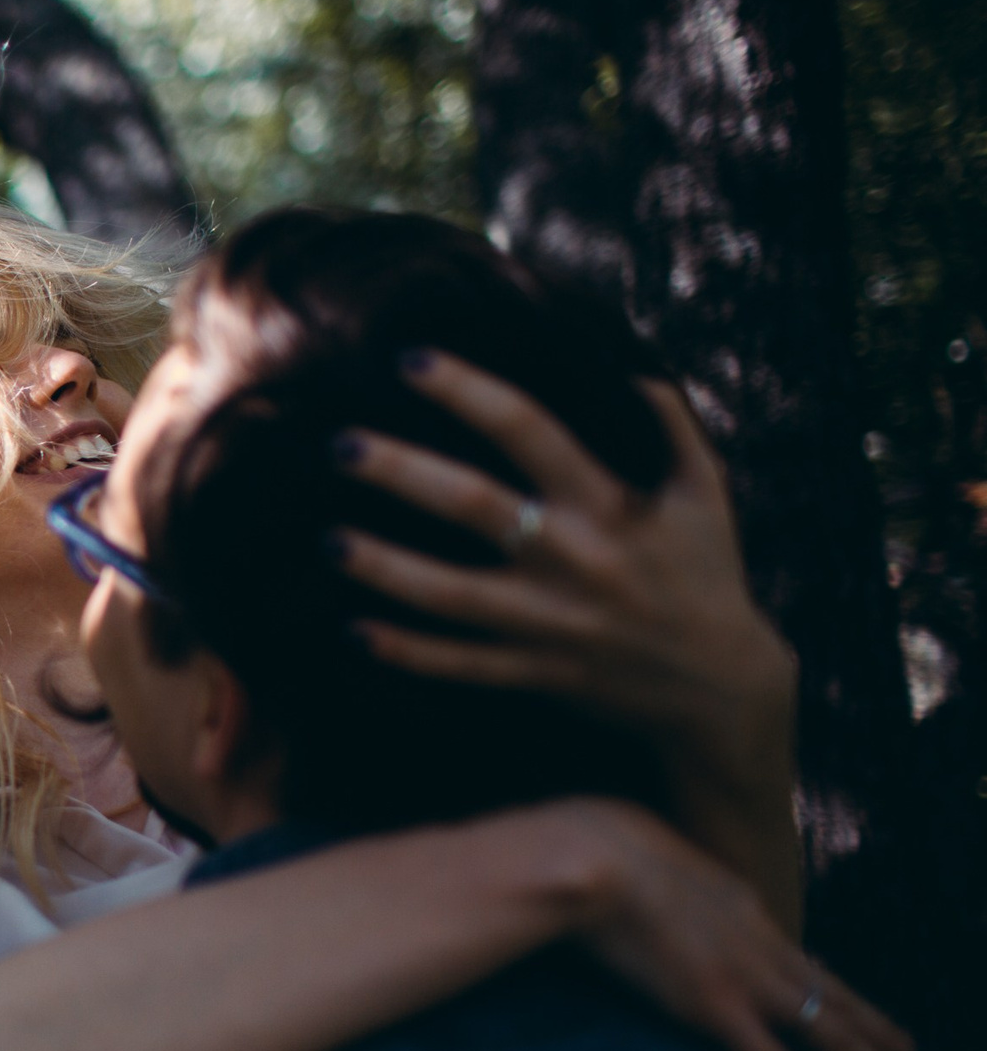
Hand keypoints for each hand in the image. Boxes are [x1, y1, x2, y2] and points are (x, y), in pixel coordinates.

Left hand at [329, 351, 802, 925]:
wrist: (721, 690)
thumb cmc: (706, 575)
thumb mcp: (706, 494)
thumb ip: (670, 425)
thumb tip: (625, 366)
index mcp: (609, 506)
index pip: (531, 432)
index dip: (471, 393)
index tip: (412, 361)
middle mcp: (573, 561)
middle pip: (475, 508)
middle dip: (405, 474)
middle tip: (340, 444)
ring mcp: (550, 624)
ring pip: (453, 598)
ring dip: (386, 570)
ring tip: (329, 541)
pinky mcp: (536, 673)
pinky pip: (462, 666)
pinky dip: (409, 654)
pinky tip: (355, 633)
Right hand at [557, 799, 918, 1050]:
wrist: (594, 857)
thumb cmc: (601, 851)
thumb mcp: (656, 861)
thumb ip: (676, 890)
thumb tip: (670, 899)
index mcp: (745, 911)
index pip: (803, 960)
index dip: (838, 992)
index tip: (866, 1016)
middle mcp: (762, 945)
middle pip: (838, 998)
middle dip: (886, 1037)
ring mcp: (748, 981)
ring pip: (833, 1035)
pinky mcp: (720, 1011)